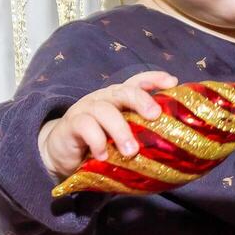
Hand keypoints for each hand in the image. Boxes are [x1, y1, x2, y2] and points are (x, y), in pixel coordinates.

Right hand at [38, 70, 177, 181]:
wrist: (62, 154)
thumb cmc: (99, 144)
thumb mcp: (121, 138)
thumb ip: (139, 137)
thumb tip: (172, 153)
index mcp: (119, 99)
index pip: (137, 82)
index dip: (154, 79)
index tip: (173, 82)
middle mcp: (104, 99)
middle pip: (124, 91)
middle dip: (141, 100)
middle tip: (154, 116)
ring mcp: (86, 109)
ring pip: (105, 110)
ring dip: (120, 130)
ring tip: (131, 151)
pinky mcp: (71, 123)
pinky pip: (85, 126)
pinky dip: (97, 141)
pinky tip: (103, 155)